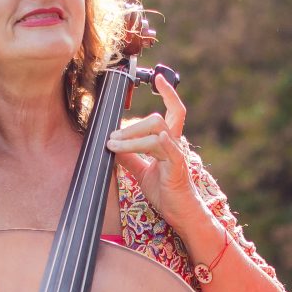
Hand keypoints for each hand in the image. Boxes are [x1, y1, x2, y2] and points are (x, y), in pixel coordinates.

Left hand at [108, 71, 202, 227]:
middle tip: (111, 138)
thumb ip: (130, 157)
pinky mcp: (176, 167)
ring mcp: (177, 154)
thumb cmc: (166, 192)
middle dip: (132, 125)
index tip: (158, 78)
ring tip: (113, 145)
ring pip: (157, 130)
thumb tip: (113, 146)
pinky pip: (166, 148)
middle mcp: (175, 144)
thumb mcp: (142, 172)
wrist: (181, 213)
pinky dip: (152, 142)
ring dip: (132, 136)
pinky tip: (141, 142)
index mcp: (170, 142)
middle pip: (157, 119)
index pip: (174, 111)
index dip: (168, 93)